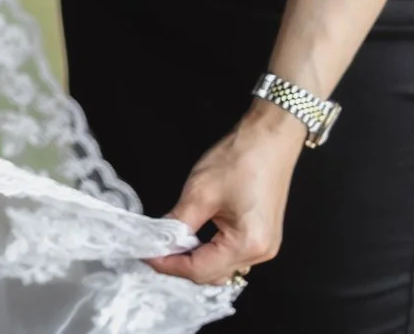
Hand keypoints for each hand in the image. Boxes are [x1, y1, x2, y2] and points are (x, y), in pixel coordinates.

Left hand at [150, 103, 303, 284]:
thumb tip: (158, 240)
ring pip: (221, 267)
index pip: (199, 269)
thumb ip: (177, 222)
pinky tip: (189, 240)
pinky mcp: (261, 238)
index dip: (168, 264)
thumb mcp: (200, 192)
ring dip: (193, 260)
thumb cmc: (239, 161)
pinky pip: (230, 256)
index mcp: (247, 245)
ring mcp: (264, 247)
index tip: (144, 255)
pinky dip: (208, 252)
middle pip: (211, 274)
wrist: (270, 140)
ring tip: (167, 245)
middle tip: (152, 250)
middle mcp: (260, 254)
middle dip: (180, 265)